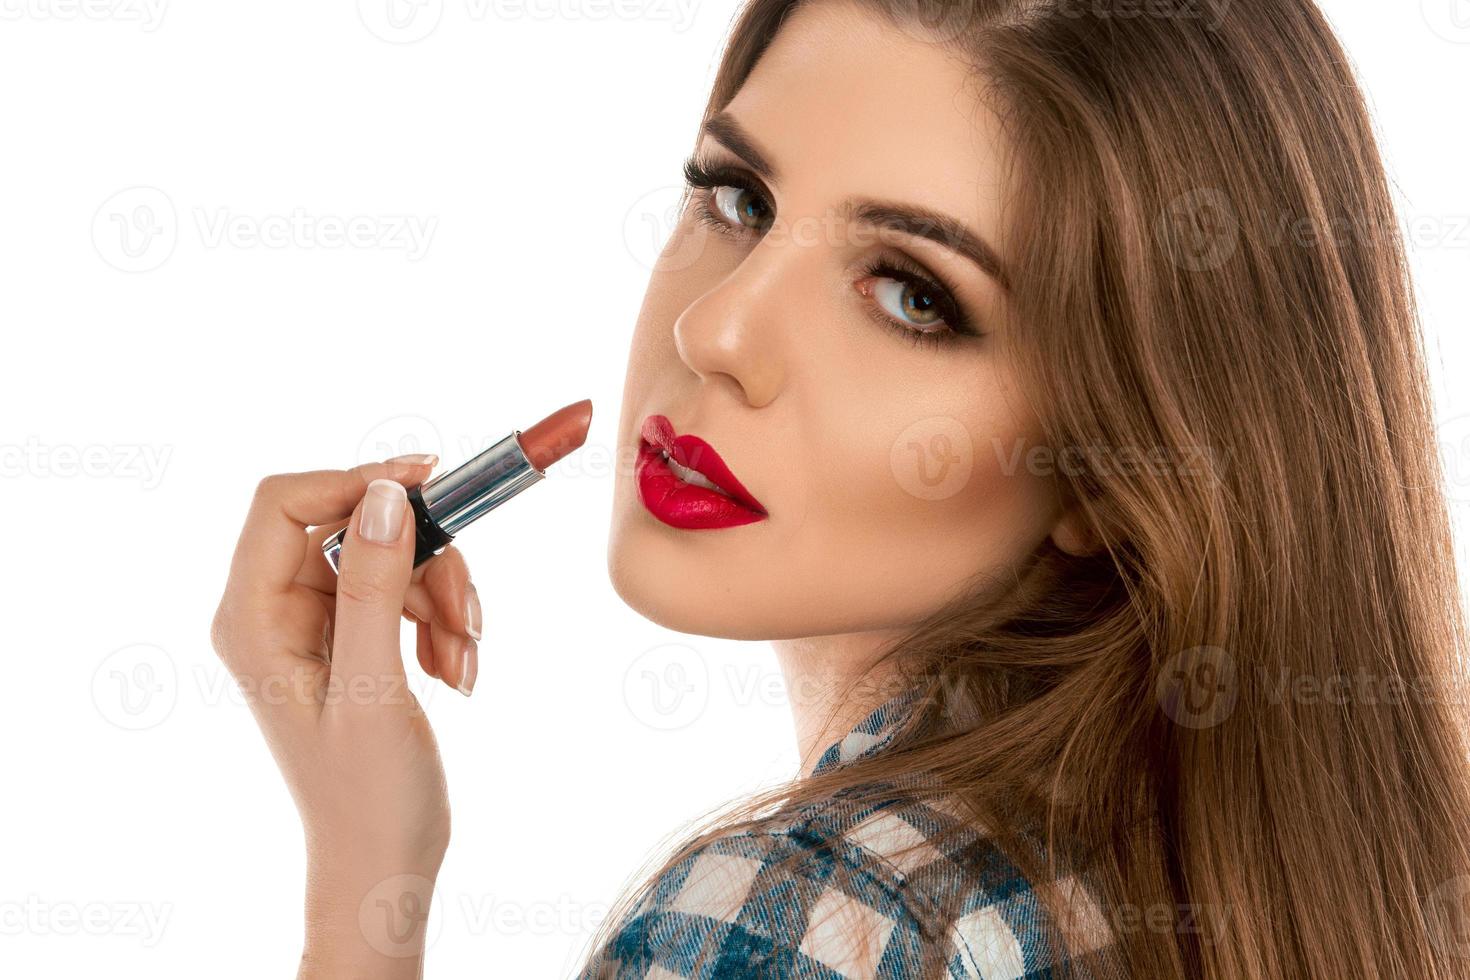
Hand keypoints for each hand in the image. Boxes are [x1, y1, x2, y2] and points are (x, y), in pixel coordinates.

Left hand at [209, 455, 482, 977]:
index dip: (356, 480)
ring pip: (393, 555)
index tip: (432, 482)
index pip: (286, 503)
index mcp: (252, 618)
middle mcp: (275, 610)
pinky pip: (407, 589)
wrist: (385, 859)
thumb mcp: (373, 688)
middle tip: (467, 613)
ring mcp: (315, 623)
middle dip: (424, 561)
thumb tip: (385, 495)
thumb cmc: (366, 794)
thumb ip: (374, 588)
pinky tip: (457, 671)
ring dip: (443, 598)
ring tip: (464, 660)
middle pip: (355, 525)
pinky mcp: (353, 637)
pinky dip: (443, 620)